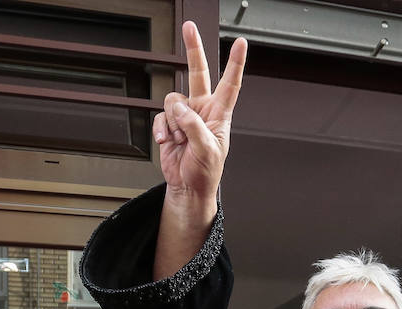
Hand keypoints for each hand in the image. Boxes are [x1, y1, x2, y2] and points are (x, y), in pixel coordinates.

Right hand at [154, 21, 246, 203]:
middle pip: (198, 73)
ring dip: (174, 122)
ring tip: (180, 139)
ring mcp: (185, 116)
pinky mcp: (170, 124)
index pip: (230, 84)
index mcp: (220, 114)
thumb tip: (181, 110)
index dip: (235, 63)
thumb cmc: (206, 172)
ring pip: (172, 100)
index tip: (241, 43)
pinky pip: (161, 117)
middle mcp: (202, 110)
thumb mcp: (208, 150)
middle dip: (193, 49)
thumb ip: (194, 127)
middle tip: (190, 27)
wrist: (188, 188)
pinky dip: (162, 130)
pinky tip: (169, 142)